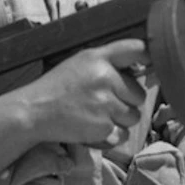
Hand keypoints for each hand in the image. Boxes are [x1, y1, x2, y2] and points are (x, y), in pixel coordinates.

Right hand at [16, 38, 149, 146]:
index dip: (149, 56)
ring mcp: (105, 104)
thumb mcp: (80, 63)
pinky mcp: (103, 127)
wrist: (33, 112)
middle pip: (139, 94)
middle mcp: (104, 78)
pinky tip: (95, 127)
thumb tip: (144, 66)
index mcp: (98, 57)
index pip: (136, 49)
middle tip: (104, 101)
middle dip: (127, 100)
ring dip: (120, 119)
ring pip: (134, 116)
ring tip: (97, 114)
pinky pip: (124, 134)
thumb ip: (109, 61)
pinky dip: (113, 135)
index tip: (150, 65)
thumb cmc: (58, 87)